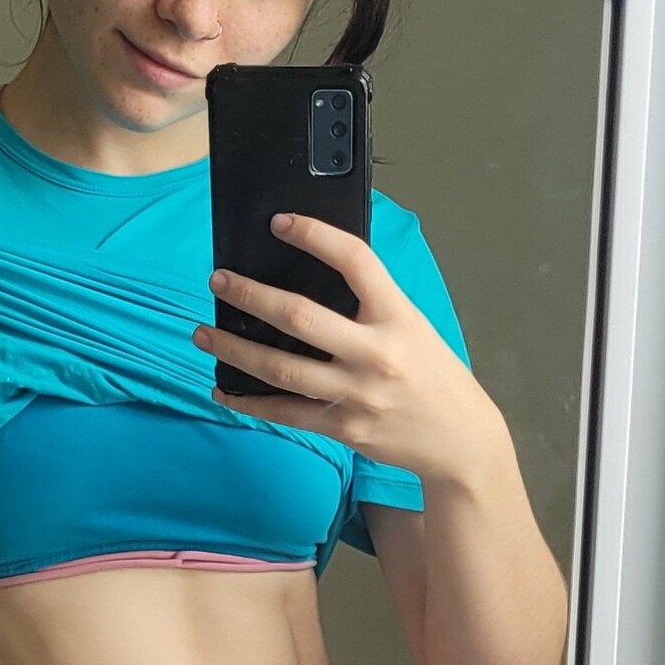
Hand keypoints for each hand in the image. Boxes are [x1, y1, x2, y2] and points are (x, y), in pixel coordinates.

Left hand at [193, 210, 500, 488]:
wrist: (461, 441)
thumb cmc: (435, 376)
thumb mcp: (414, 326)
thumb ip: (372, 304)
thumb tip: (313, 275)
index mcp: (398, 317)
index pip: (355, 261)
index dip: (315, 235)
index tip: (280, 223)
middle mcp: (376, 353)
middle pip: (299, 317)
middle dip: (250, 295)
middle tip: (218, 280)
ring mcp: (356, 393)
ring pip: (280, 369)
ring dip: (234, 348)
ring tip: (203, 332)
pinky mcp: (343, 427)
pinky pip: (284, 411)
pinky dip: (248, 401)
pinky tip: (223, 389)